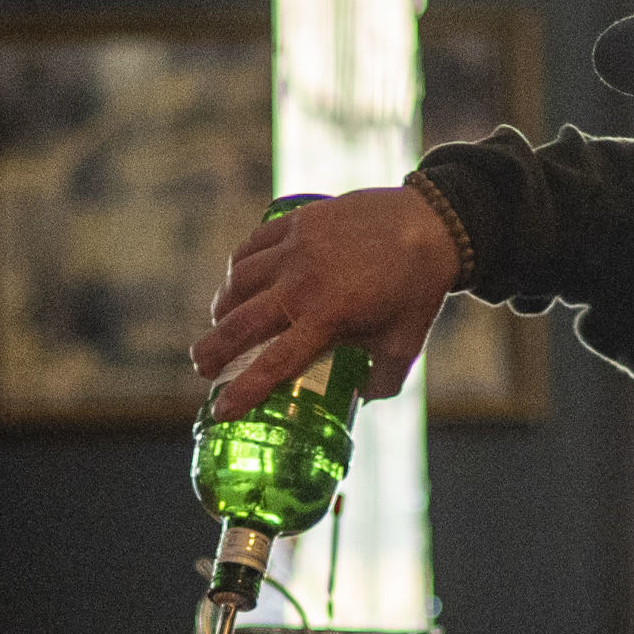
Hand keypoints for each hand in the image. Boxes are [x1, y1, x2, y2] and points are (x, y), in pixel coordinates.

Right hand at [190, 184, 461, 417]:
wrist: (432, 223)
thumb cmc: (418, 288)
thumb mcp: (404, 344)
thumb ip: (383, 380)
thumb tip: (363, 401)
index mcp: (327, 319)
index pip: (272, 365)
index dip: (242, 393)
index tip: (219, 410)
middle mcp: (302, 284)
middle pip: (239, 325)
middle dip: (211, 351)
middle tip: (201, 366)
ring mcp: (295, 249)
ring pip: (237, 282)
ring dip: (222, 308)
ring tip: (220, 322)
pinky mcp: (297, 222)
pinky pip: (250, 247)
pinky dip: (237, 267)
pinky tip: (237, 280)